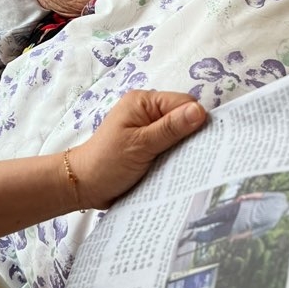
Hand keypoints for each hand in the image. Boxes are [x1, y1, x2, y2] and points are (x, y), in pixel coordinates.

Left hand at [71, 90, 206, 208]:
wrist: (84, 186)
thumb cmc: (107, 162)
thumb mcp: (140, 145)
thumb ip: (170, 128)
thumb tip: (200, 112)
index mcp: (144, 102)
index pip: (184, 103)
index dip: (196, 120)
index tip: (204, 142)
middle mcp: (148, 111)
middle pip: (184, 118)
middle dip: (192, 135)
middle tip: (199, 156)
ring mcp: (150, 129)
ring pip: (180, 135)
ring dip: (184, 149)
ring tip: (190, 165)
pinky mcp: (151, 146)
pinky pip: (172, 147)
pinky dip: (177, 157)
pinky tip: (181, 169)